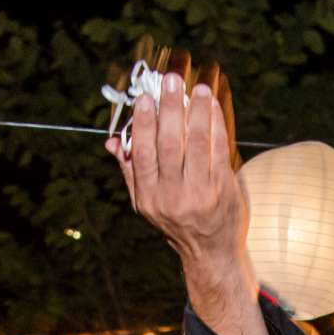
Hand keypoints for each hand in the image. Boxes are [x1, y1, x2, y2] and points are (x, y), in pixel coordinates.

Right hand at [107, 72, 246, 279]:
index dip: (143, 125)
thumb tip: (111, 142)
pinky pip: (218, 150)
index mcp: (148, 197)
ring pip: (197, 144)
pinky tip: (212, 107)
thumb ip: (130, 171)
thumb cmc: (176, 222)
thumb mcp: (146, 204)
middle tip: (171, 81)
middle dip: (170, 110)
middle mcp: (172, 196)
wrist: (211, 253)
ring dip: (197, 112)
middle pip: (169, 145)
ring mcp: (199, 193)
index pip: (143, 155)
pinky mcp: (223, 189)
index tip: (144, 99)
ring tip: (198, 88)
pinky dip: (216, 125)